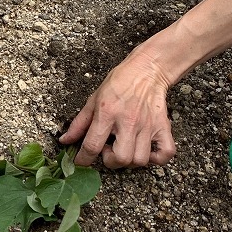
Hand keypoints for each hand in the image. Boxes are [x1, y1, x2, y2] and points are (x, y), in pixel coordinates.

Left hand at [58, 48, 174, 166]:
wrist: (146, 70)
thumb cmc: (118, 84)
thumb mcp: (93, 100)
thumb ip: (79, 124)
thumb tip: (65, 141)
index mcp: (107, 114)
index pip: (92, 146)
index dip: (83, 159)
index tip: (81, 161)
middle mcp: (128, 122)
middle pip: (120, 158)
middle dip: (110, 161)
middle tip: (108, 150)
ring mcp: (148, 126)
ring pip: (140, 160)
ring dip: (130, 160)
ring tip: (125, 148)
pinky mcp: (163, 127)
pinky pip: (166, 153)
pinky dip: (156, 159)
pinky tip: (146, 151)